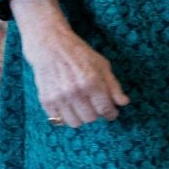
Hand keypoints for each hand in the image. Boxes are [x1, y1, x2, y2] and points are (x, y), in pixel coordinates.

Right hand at [13, 0, 129, 127]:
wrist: (50, 46)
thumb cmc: (79, 54)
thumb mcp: (102, 65)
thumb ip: (113, 85)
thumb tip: (123, 103)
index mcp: (91, 82)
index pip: (105, 109)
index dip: (111, 114)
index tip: (112, 113)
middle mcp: (74, 92)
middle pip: (90, 118)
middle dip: (97, 114)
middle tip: (96, 106)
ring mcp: (58, 97)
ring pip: (75, 123)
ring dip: (81, 118)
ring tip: (83, 107)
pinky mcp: (45, 100)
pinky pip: (58, 120)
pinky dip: (66, 117)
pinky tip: (70, 107)